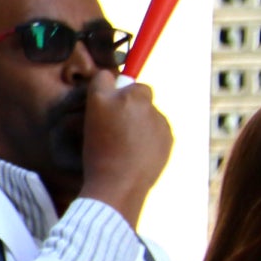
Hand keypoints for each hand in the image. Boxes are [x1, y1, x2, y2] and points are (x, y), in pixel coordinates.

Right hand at [76, 71, 172, 226]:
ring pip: (148, 115)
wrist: (119, 184)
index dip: (114, 93)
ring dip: (138, 123)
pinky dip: (148, 139)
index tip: (107, 106)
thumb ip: (103, 85)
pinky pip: (157, 133)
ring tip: (122, 145)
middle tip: (112, 128)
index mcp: (130, 95)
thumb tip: (116, 76)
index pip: (125, 81)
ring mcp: (161, 124)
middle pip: (140, 96)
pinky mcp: (168, 141)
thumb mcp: (91, 112)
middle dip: (129, 107)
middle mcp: (148, 105)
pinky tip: (134, 153)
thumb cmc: (100, 149)